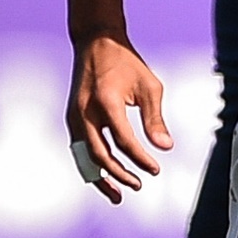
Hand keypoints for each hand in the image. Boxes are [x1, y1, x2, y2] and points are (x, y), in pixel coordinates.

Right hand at [65, 35, 169, 203]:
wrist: (96, 42)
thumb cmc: (125, 62)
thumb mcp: (149, 86)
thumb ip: (155, 119)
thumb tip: (165, 147)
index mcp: (106, 102)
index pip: (124, 141)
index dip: (140, 160)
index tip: (155, 169)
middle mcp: (85, 112)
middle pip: (101, 155)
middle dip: (120, 175)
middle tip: (138, 185)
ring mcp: (74, 116)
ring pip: (85, 156)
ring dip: (101, 178)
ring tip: (117, 196)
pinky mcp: (72, 118)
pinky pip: (80, 148)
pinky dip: (91, 165)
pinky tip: (103, 177)